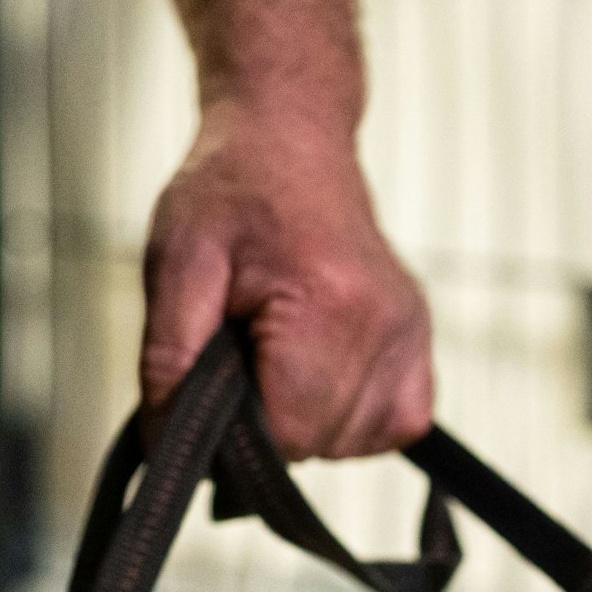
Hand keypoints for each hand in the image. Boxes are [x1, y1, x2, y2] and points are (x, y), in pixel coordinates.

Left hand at [139, 99, 432, 459]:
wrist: (290, 140)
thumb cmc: (229, 195)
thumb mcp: (176, 265)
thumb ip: (170, 360)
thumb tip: (175, 450)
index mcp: (327, 304)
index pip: (288, 434)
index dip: (238, 429)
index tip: (220, 375)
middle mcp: (385, 324)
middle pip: (320, 444)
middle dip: (270, 420)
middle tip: (245, 350)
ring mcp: (411, 331)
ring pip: (354, 443)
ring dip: (308, 419)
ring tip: (280, 351)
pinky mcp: (421, 335)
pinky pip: (397, 423)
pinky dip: (354, 417)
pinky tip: (321, 372)